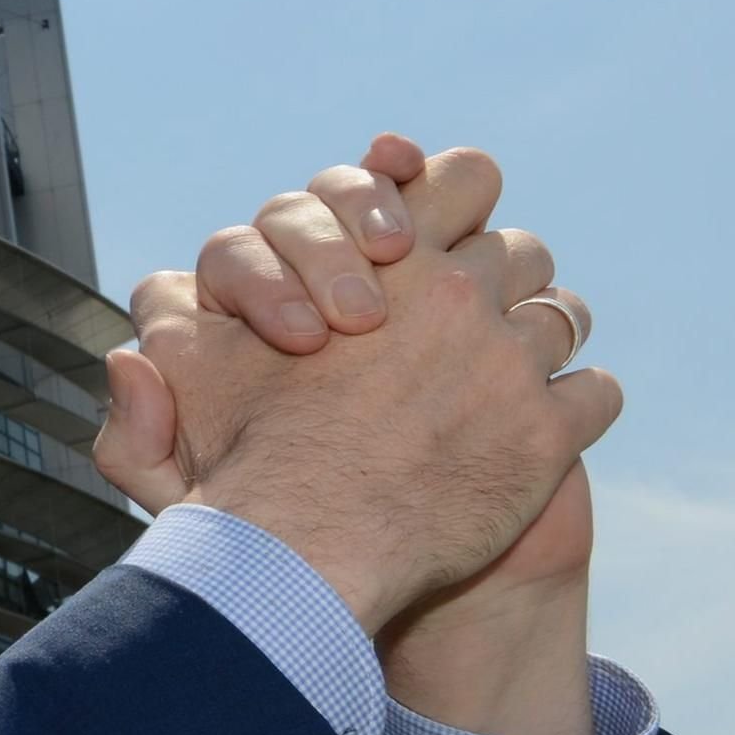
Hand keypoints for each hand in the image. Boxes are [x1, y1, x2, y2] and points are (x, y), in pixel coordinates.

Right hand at [94, 144, 618, 632]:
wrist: (303, 558)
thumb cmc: (238, 475)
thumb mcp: (182, 387)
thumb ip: (160, 341)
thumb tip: (138, 344)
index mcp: (382, 261)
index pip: (458, 176)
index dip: (459, 190)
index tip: (452, 230)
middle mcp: (454, 294)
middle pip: (520, 249)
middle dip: (505, 277)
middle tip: (481, 319)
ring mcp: (509, 362)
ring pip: (564, 316)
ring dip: (545, 340)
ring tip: (516, 376)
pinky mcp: (548, 434)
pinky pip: (596, 392)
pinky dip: (577, 407)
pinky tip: (543, 431)